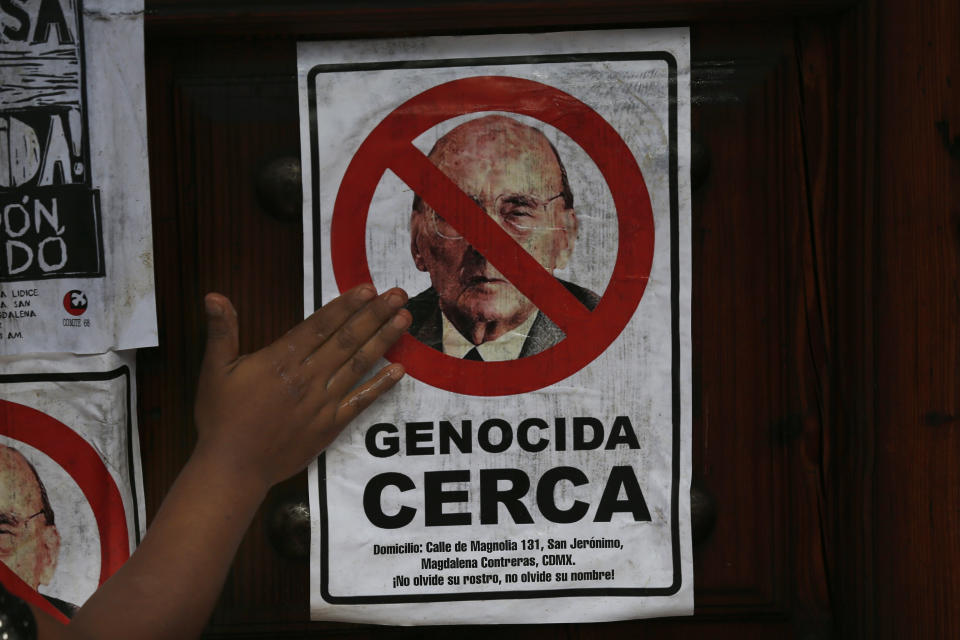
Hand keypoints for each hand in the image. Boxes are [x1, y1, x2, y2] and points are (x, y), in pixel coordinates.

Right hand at [193, 284, 409, 491]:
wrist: (233, 468)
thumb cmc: (221, 419)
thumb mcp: (214, 370)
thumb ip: (221, 332)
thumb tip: (213, 296)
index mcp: (281, 360)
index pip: (320, 325)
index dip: (346, 305)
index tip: (368, 289)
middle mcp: (307, 377)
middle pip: (348, 339)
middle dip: (375, 314)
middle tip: (398, 295)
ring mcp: (322, 402)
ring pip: (359, 364)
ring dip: (384, 340)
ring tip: (404, 319)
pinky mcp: (330, 425)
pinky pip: (361, 401)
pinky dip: (381, 385)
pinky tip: (399, 369)